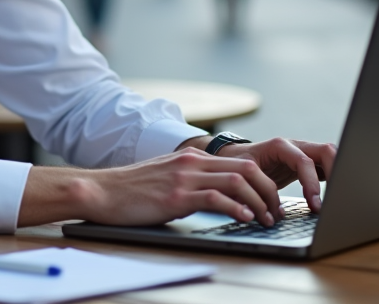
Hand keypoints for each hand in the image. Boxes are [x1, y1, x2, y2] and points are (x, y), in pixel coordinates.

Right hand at [19, 148, 283, 227]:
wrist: (101, 191)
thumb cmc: (131, 191)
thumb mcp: (166, 179)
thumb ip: (190, 181)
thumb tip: (216, 197)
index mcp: (191, 158)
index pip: (240, 162)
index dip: (263, 182)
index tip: (271, 201)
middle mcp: (191, 163)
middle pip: (246, 168)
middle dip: (269, 191)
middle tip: (276, 212)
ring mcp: (184, 178)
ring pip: (237, 181)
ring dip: (259, 201)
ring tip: (266, 219)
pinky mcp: (176, 196)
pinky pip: (216, 198)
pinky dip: (236, 207)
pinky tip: (244, 218)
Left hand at [207, 137, 336, 213]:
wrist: (235, 157)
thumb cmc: (237, 164)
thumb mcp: (243, 174)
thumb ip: (254, 190)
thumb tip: (263, 213)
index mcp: (280, 146)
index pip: (303, 161)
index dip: (311, 183)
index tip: (315, 205)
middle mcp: (295, 146)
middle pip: (326, 151)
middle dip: (336, 173)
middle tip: (336, 200)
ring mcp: (303, 152)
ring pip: (330, 156)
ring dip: (338, 174)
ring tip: (340, 199)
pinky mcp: (307, 163)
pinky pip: (326, 166)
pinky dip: (334, 178)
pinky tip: (335, 195)